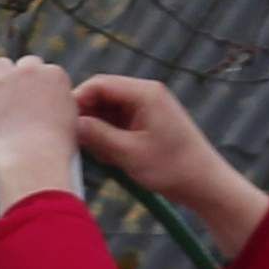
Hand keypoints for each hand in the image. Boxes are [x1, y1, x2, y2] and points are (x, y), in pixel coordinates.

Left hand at [0, 56, 81, 203]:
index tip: (37, 104)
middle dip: (22, 80)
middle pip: (24, 64)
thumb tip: (46, 107)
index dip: (40, 89)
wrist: (32, 158)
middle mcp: (30, 70)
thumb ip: (57, 106)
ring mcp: (4, 79)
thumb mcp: (69, 124)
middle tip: (18, 103)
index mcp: (55, 75)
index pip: (45, 72)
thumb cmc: (53, 151)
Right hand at [69, 74, 268, 257]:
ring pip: (109, 110)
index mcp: (144, 93)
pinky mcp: (148, 122)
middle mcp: (146, 94)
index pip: (99, 84)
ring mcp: (148, 108)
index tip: (63, 123)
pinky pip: (119, 122)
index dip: (77, 101)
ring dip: (98, 130)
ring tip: (99, 154)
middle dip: (87, 117)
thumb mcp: (129, 154)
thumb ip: (97, 136)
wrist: (205, 184)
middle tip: (76, 142)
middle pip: (102, 95)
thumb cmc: (172, 168)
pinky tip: (111, 157)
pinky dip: (110, 136)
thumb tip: (71, 124)